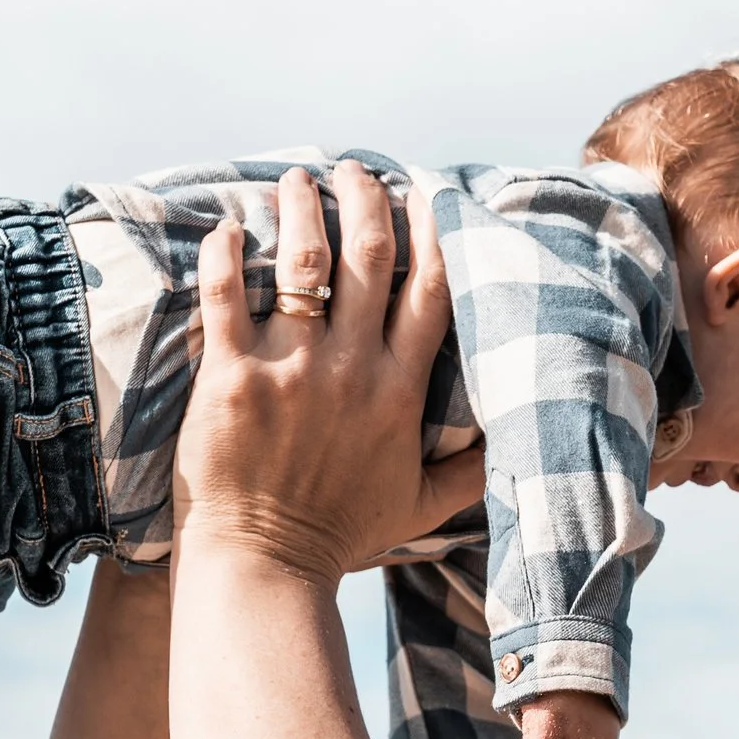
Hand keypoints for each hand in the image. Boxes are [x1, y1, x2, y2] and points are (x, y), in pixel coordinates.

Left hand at [175, 165, 476, 576]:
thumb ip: (470, 469)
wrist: (264, 568)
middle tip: (353, 170)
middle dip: (365, 197)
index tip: (421, 192)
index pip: (428, 287)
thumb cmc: (339, 536)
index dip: (430, 229)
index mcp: (399, 389)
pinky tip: (230, 228)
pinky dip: (227, 251)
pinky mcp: (229, 378)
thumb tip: (513, 441)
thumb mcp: (420, 505)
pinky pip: (226, 293)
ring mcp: (289, 370)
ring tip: (295, 180)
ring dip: (302, 206)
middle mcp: (351, 369)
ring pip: (302, 259)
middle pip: (369, 254)